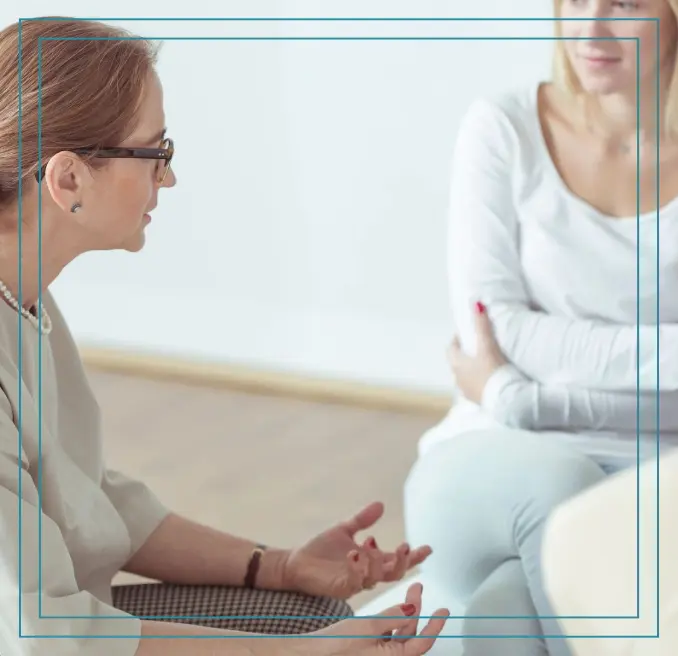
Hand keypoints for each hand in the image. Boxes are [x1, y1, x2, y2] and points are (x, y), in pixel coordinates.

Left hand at [282, 502, 431, 599]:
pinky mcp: (340, 587)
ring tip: (369, 542)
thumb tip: (380, 504)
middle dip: (404, 562)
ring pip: (376, 578)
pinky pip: (354, 580)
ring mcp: (355, 582)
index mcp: (372, 561)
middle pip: (394, 573)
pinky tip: (354, 552)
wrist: (295, 562)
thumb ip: (363, 519)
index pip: (397, 560)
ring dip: (376, 560)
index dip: (414, 556)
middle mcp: (367, 574)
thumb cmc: (320, 550)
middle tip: (406, 547)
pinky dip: (357, 566)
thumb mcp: (344, 529)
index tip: (428, 548)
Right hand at [306, 582, 448, 655]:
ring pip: (400, 631)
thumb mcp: (367, 627)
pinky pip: (388, 634)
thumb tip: (413, 608)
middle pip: (411, 633)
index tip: (444, 610)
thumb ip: (393, 617)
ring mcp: (379, 654)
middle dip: (416, 608)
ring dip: (405, 610)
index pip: (422, 642)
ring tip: (410, 588)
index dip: (435, 625)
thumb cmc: (335, 647)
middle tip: (418, 585)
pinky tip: (393, 605)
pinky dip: (393, 618)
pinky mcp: (369, 650)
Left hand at [447, 301, 506, 403]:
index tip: (465, 335)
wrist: (506, 400)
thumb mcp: (488, 345)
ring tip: (484, 365)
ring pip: (465, 378)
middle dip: (464, 355)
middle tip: (475, 348)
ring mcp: (467, 392)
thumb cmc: (493, 370)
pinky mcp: (478, 402)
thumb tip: (476, 304)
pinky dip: (479, 384)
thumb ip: (482, 325)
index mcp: (457, 365)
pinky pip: (475, 390)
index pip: (451, 349)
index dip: (457, 341)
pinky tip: (489, 382)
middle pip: (457, 364)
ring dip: (471, 371)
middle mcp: (458, 379)